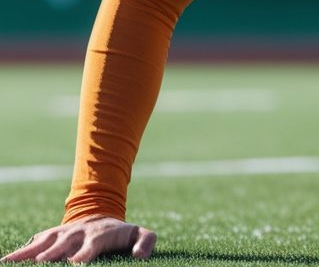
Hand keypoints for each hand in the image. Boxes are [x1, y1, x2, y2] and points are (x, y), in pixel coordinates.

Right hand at [2, 216, 155, 263]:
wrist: (103, 216)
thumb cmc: (122, 233)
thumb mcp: (140, 234)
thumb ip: (145, 242)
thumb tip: (140, 255)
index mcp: (100, 234)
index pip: (92, 244)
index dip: (84, 253)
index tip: (76, 262)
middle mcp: (79, 232)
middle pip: (64, 243)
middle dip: (53, 252)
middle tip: (43, 261)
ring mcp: (63, 234)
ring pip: (45, 242)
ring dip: (30, 252)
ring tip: (12, 261)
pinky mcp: (51, 236)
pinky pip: (34, 244)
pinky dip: (20, 252)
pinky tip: (6, 260)